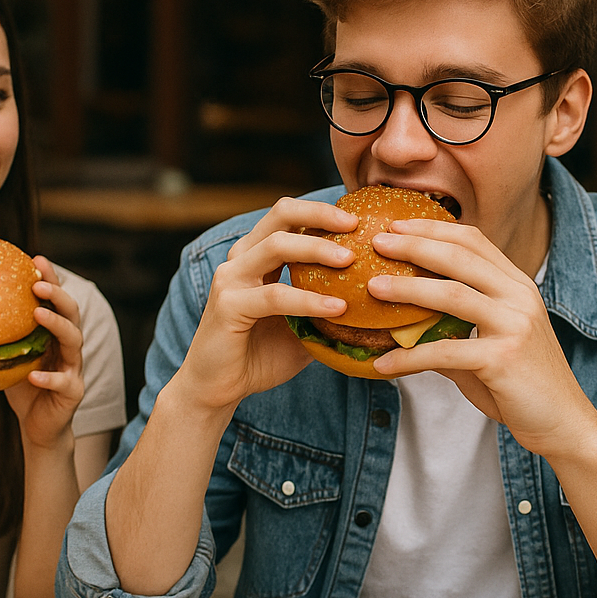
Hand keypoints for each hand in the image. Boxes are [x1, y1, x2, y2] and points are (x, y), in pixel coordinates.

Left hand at [4, 258, 85, 450]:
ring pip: (75, 341)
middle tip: (37, 282)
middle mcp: (68, 346)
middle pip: (72, 313)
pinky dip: (49, 377)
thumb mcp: (6, 355)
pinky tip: (33, 374)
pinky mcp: (72, 393)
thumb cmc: (19, 386)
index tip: (35, 259)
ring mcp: (74, 368)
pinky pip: (63, 382)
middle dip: (58, 295)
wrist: (40, 427)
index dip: (50, 278)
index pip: (55, 300)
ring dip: (57, 324)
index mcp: (54, 334)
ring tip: (38, 314)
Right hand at [169, 197, 358, 411]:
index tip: (359, 219)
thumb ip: (327, 305)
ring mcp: (231, 278)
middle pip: (281, 214)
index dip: (322, 210)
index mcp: (257, 254)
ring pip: (277, 246)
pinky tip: (338, 308)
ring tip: (350, 260)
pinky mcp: (228, 305)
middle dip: (321, 214)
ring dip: (317, 248)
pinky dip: (308, 299)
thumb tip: (377, 301)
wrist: (219, 387)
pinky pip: (275, 295)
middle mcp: (241, 258)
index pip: (289, 215)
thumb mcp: (304, 324)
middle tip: (356, 225)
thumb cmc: (262, 354)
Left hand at [366, 219, 596, 456]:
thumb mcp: (492, 346)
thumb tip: (407, 334)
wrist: (563, 422)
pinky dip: (409, 358)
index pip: (474, 241)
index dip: (434, 228)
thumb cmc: (523, 385)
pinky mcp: (504, 358)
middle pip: (460, 256)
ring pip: (452, 294)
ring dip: (407, 288)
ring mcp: (515, 325)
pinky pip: (445, 352)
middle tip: (378, 241)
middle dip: (415, 245)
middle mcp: (519, 297)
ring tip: (374, 287)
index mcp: (518, 286)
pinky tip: (382, 365)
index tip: (397, 224)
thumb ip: (455, 333)